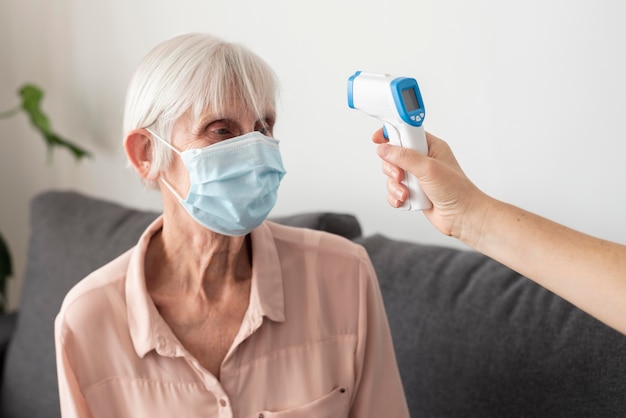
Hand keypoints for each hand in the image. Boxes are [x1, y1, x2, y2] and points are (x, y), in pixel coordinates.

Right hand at [372, 128, 487, 238]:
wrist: (462, 217)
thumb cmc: (456, 191)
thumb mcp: (429, 168)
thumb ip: (404, 157)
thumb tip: (384, 149)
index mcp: (430, 147)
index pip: (406, 133)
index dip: (391, 134)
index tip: (378, 139)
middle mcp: (422, 160)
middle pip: (393, 155)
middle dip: (392, 168)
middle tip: (401, 176)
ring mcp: (417, 177)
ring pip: (392, 175)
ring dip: (395, 186)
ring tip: (407, 193)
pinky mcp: (413, 192)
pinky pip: (394, 191)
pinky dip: (396, 197)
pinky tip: (405, 201)